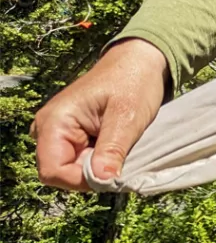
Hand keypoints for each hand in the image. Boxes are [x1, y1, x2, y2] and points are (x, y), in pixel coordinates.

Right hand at [31, 38, 168, 190]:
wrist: (140, 61)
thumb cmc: (134, 82)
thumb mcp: (127, 116)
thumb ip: (112, 149)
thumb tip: (101, 181)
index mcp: (54, 121)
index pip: (53, 171)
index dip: (81, 180)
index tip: (111, 174)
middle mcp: (48, 128)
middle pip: (61, 172)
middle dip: (91, 174)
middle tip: (120, 158)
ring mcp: (59, 132)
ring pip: (72, 168)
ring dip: (97, 166)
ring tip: (119, 148)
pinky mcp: (71, 134)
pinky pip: (80, 159)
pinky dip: (99, 159)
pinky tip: (115, 145)